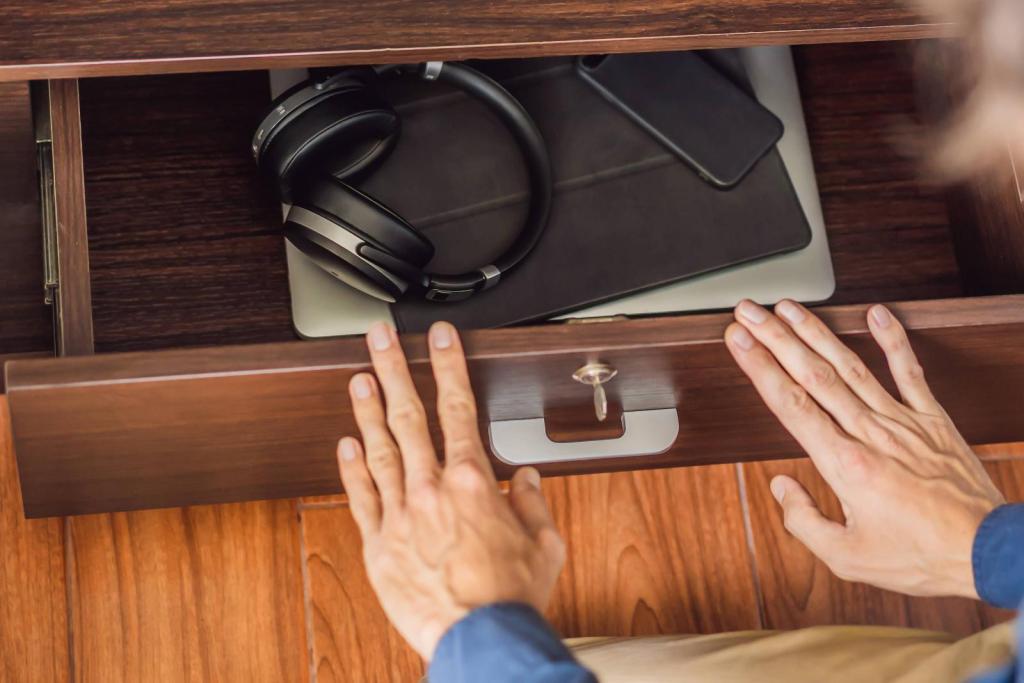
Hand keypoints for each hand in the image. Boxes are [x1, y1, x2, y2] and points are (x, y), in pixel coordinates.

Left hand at [336, 321, 565, 659]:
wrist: (480, 639)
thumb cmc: (511, 596)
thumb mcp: (545, 544)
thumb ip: (535, 504)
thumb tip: (528, 480)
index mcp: (473, 482)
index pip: (458, 407)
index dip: (448, 365)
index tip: (439, 337)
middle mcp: (431, 489)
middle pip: (409, 415)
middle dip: (395, 368)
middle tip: (379, 336)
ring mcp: (400, 515)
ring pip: (379, 449)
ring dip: (367, 409)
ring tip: (358, 376)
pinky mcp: (378, 545)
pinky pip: (361, 498)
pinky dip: (352, 469)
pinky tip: (346, 443)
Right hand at [725, 300, 1004, 598]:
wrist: (986, 551)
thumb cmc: (920, 556)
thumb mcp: (848, 558)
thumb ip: (804, 521)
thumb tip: (781, 488)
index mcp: (846, 465)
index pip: (792, 404)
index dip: (760, 368)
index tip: (740, 342)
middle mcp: (871, 434)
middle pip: (812, 374)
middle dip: (775, 338)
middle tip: (749, 313)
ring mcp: (902, 422)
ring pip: (850, 366)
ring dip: (815, 332)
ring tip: (789, 309)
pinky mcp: (932, 420)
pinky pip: (910, 372)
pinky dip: (894, 340)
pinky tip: (877, 314)